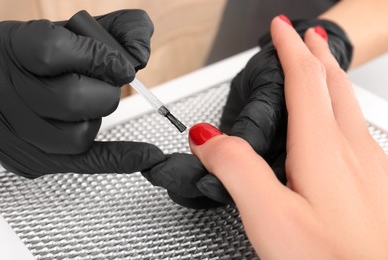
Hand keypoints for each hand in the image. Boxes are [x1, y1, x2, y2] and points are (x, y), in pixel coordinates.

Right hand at [0, 10, 164, 177]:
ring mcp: (19, 131)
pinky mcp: (33, 158)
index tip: (122, 64)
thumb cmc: (40, 56)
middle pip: (71, 99)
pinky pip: (83, 164)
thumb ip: (115, 29)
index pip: (52, 51)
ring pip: (78, 135)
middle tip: (106, 84)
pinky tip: (145, 155)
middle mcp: (9, 93)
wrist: (0, 83)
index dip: (96, 57)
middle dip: (105, 91)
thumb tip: (141, 52)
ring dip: (97, 118)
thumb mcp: (71, 30)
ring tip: (87, 105)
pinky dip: (119, 159)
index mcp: (15, 49)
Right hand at [142, 17, 352, 208]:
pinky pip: (358, 132)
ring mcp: (372, 168)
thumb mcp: (268, 215)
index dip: (290, 48)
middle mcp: (354, 152)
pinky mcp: (378, 187)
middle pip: (333, 85)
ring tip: (321, 67)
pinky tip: (337, 126)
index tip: (281, 28)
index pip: (305, 80)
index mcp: (324, 150)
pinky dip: (341, 112)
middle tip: (307, 35)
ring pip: (349, 106)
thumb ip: (235, 169)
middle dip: (316, 55)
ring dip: (331, 78)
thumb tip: (208, 138)